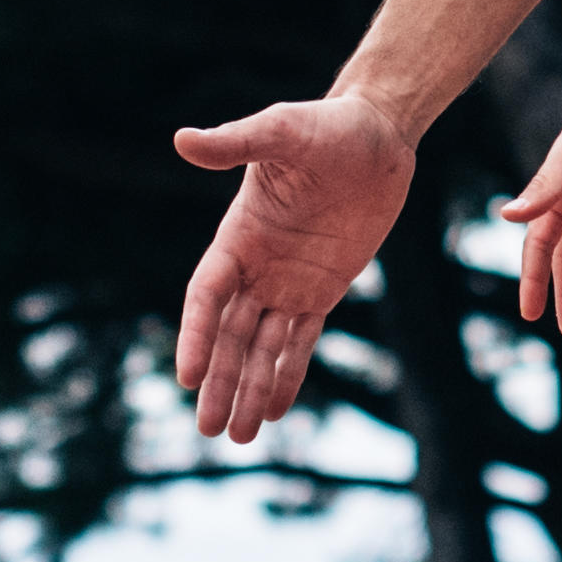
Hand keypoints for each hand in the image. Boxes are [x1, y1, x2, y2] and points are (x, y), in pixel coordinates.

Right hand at [168, 91, 413, 441]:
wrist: (377, 135)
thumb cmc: (327, 126)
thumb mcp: (282, 131)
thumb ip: (236, 143)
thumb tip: (183, 140)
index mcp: (237, 235)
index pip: (207, 296)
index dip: (197, 336)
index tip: (189, 376)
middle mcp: (256, 265)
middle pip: (229, 334)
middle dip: (220, 381)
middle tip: (208, 429)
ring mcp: (288, 281)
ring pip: (261, 346)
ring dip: (248, 389)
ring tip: (238, 435)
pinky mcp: (323, 290)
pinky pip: (301, 340)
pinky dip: (286, 374)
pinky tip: (274, 411)